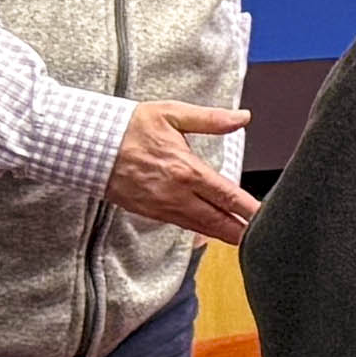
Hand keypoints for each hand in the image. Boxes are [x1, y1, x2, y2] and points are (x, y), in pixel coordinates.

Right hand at [107, 102, 259, 241]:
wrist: (88, 145)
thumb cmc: (129, 127)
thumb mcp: (171, 114)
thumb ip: (211, 120)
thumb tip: (242, 117)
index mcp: (186, 170)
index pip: (227, 196)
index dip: (250, 210)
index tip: (268, 218)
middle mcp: (177, 194)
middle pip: (217, 220)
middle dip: (242, 232)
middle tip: (264, 242)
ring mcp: (162, 207)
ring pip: (201, 227)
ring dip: (224, 235)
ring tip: (246, 241)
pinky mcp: (150, 212)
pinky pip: (182, 225)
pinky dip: (200, 231)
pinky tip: (212, 232)